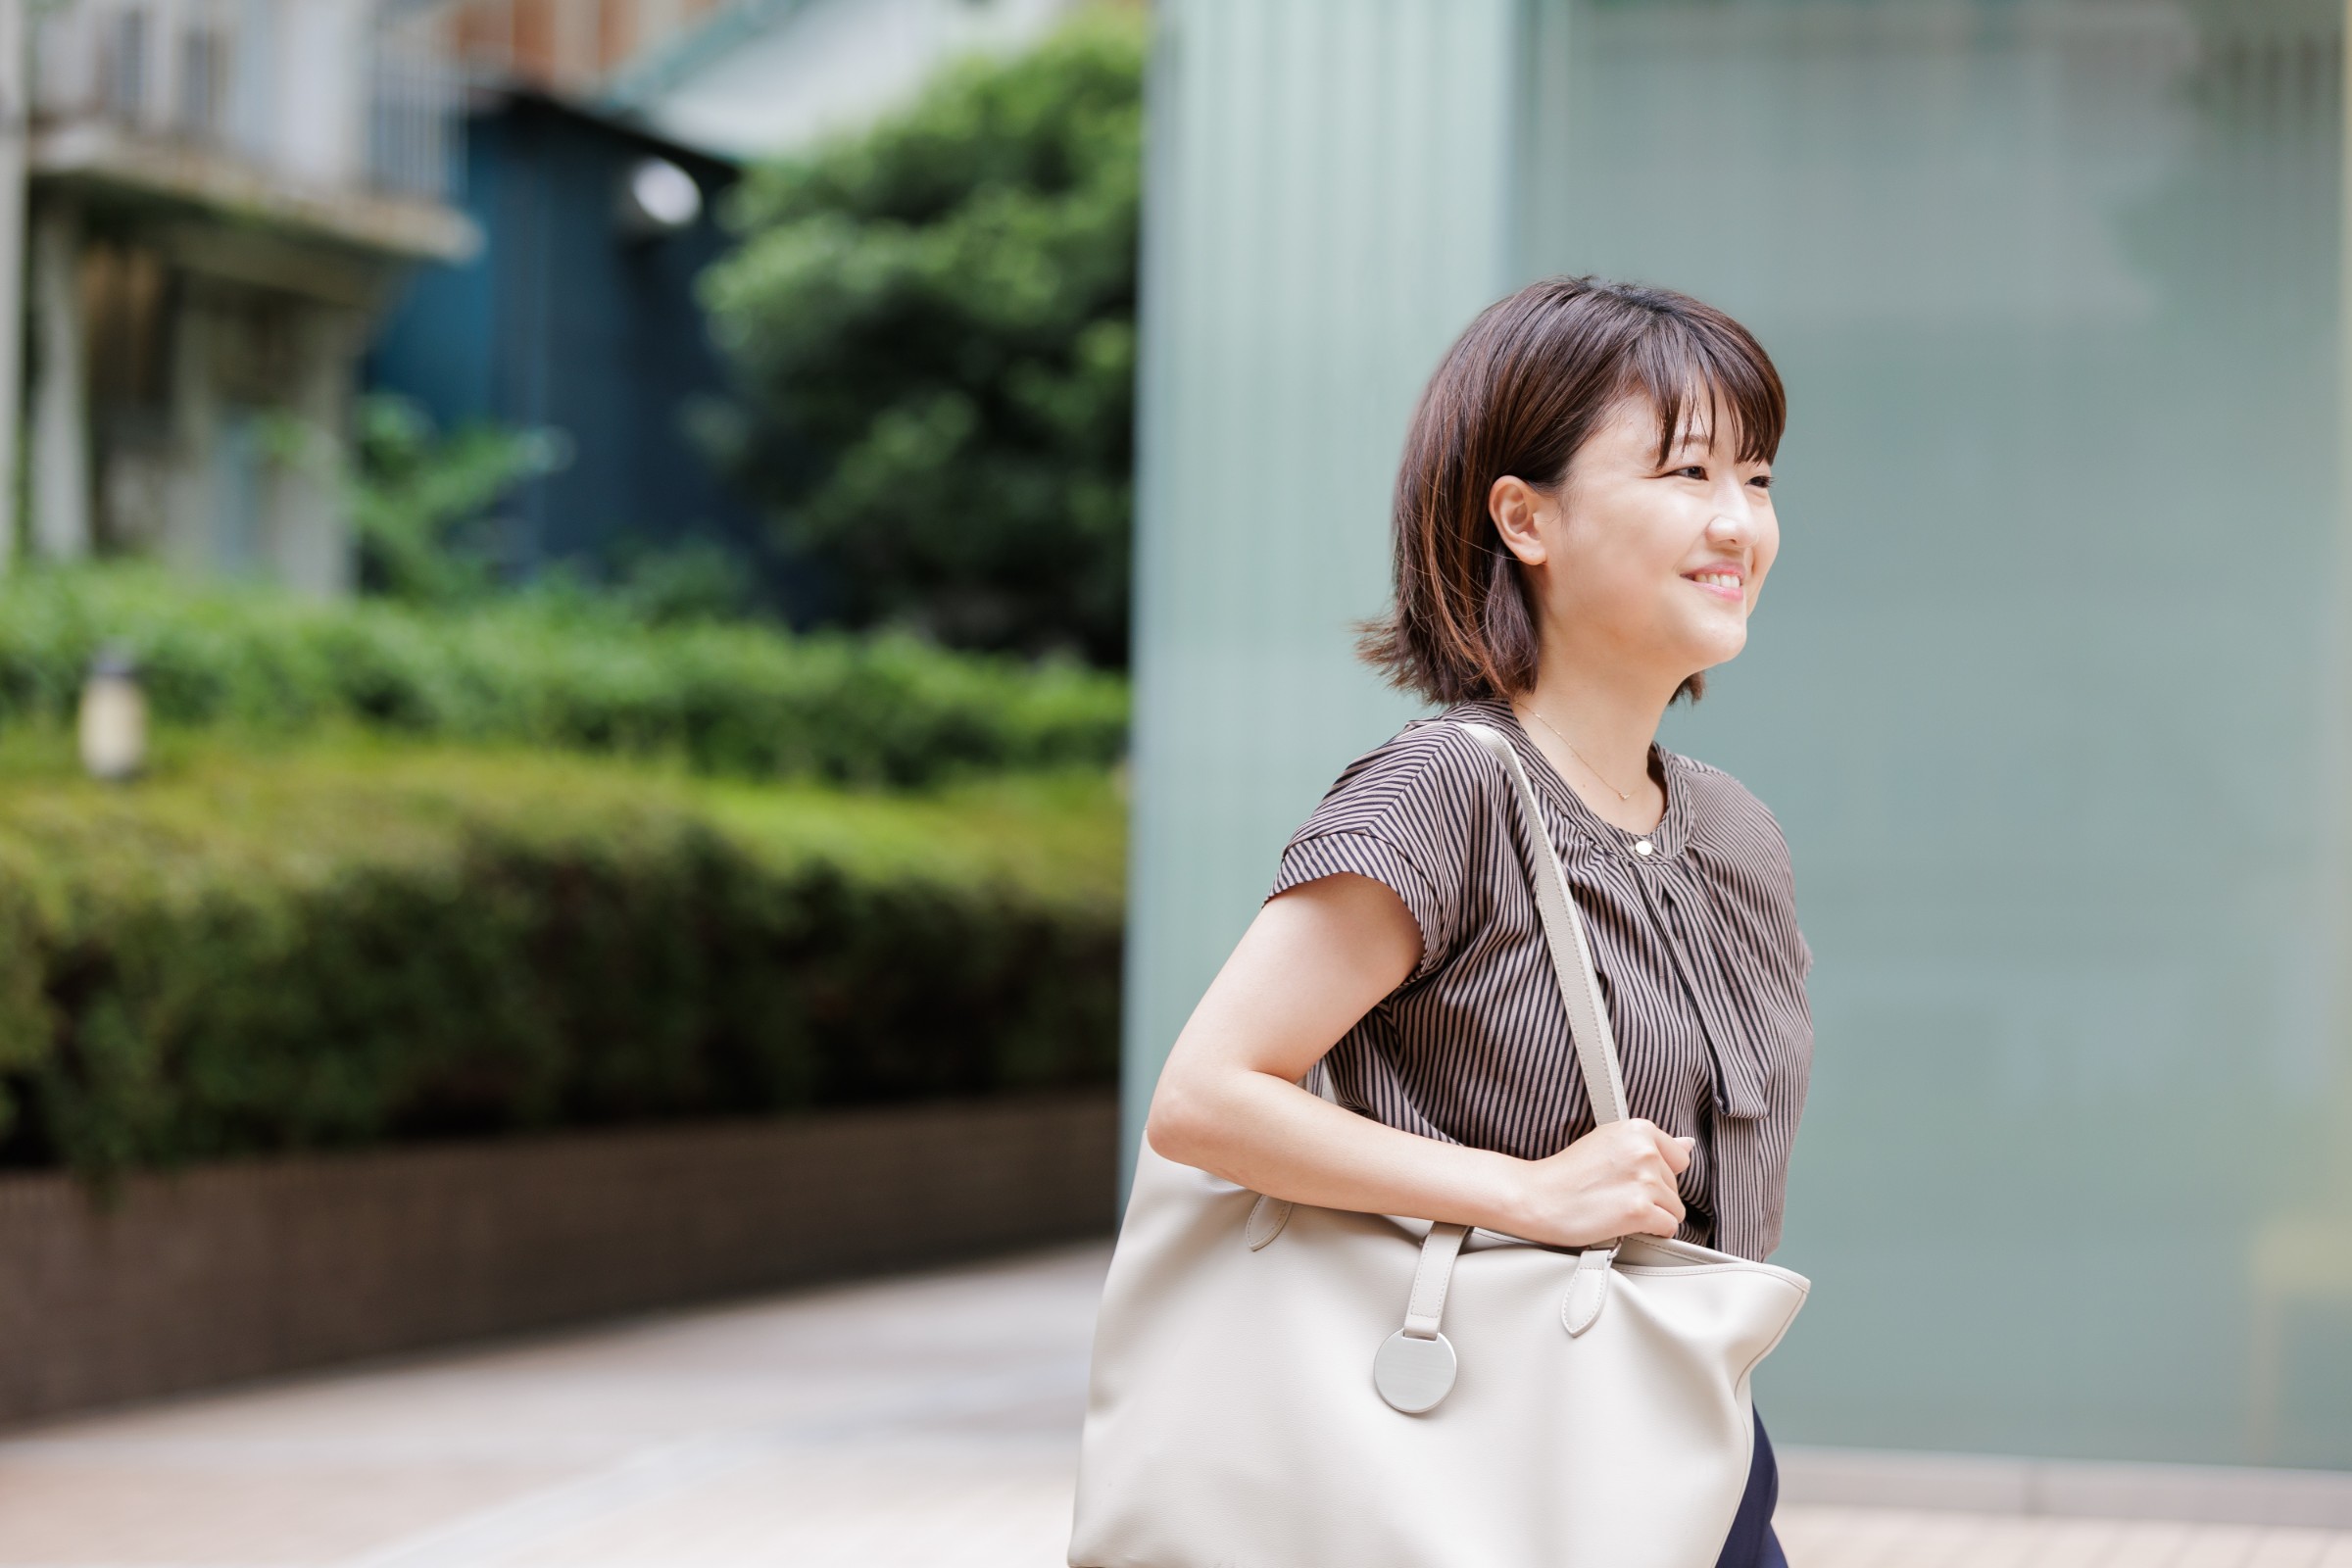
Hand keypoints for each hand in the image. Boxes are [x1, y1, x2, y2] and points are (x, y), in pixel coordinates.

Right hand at [1504, 1118, 1692, 1247]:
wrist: (1535, 1198)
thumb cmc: (1565, 1174)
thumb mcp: (1608, 1143)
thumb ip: (1649, 1145)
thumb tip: (1688, 1143)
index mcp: (1637, 1129)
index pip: (1677, 1158)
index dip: (1655, 1174)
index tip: (1629, 1179)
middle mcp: (1644, 1150)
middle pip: (1676, 1185)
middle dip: (1652, 1195)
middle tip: (1614, 1194)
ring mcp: (1644, 1180)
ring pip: (1675, 1209)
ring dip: (1651, 1215)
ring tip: (1616, 1208)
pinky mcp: (1640, 1210)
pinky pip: (1668, 1228)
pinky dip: (1650, 1232)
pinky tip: (1624, 1223)